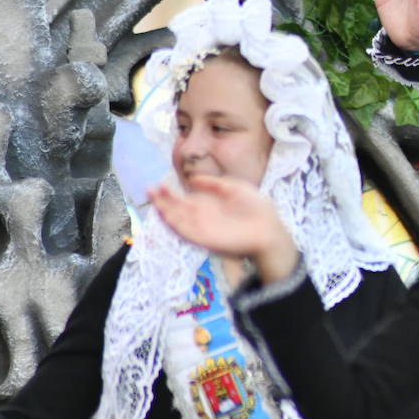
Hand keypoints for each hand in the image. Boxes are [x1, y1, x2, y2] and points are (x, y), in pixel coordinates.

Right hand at [149, 176, 299, 282]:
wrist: (269, 229)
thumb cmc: (256, 209)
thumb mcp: (234, 188)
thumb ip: (214, 184)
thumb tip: (192, 179)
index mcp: (209, 207)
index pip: (184, 200)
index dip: (170, 193)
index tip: (159, 183)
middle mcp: (202, 218)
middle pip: (177, 209)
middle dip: (163, 200)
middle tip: (150, 188)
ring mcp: (201, 229)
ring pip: (177, 220)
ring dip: (164, 210)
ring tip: (153, 197)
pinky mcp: (203, 239)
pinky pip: (184, 231)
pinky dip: (174, 223)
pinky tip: (165, 212)